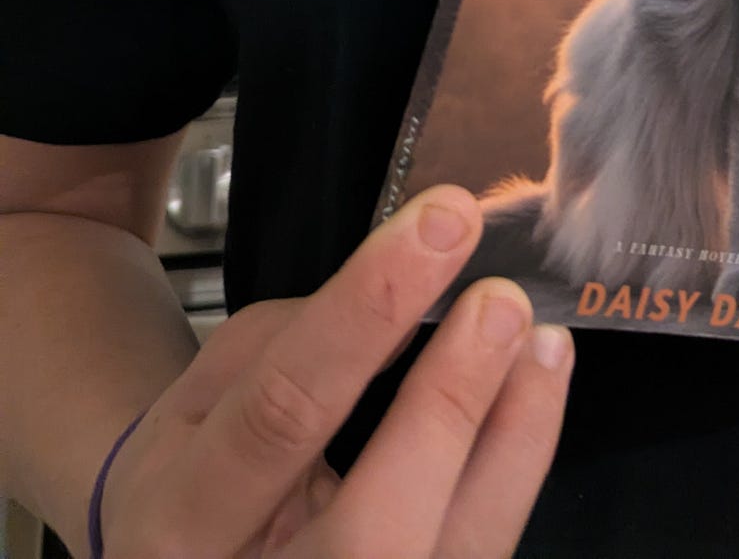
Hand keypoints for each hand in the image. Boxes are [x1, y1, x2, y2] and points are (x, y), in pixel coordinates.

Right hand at [100, 184, 571, 557]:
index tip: (438, 225)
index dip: (366, 313)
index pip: (282, 412)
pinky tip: (535, 391)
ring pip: (449, 557)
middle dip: (449, 402)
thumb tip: (397, 300)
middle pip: (374, 530)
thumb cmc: (195, 471)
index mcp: (184, 523)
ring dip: (514, 438)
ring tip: (542, 342)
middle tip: (501, 300)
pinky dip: (515, 466)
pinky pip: (475, 549)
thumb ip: (282, 344)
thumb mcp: (196, 404)